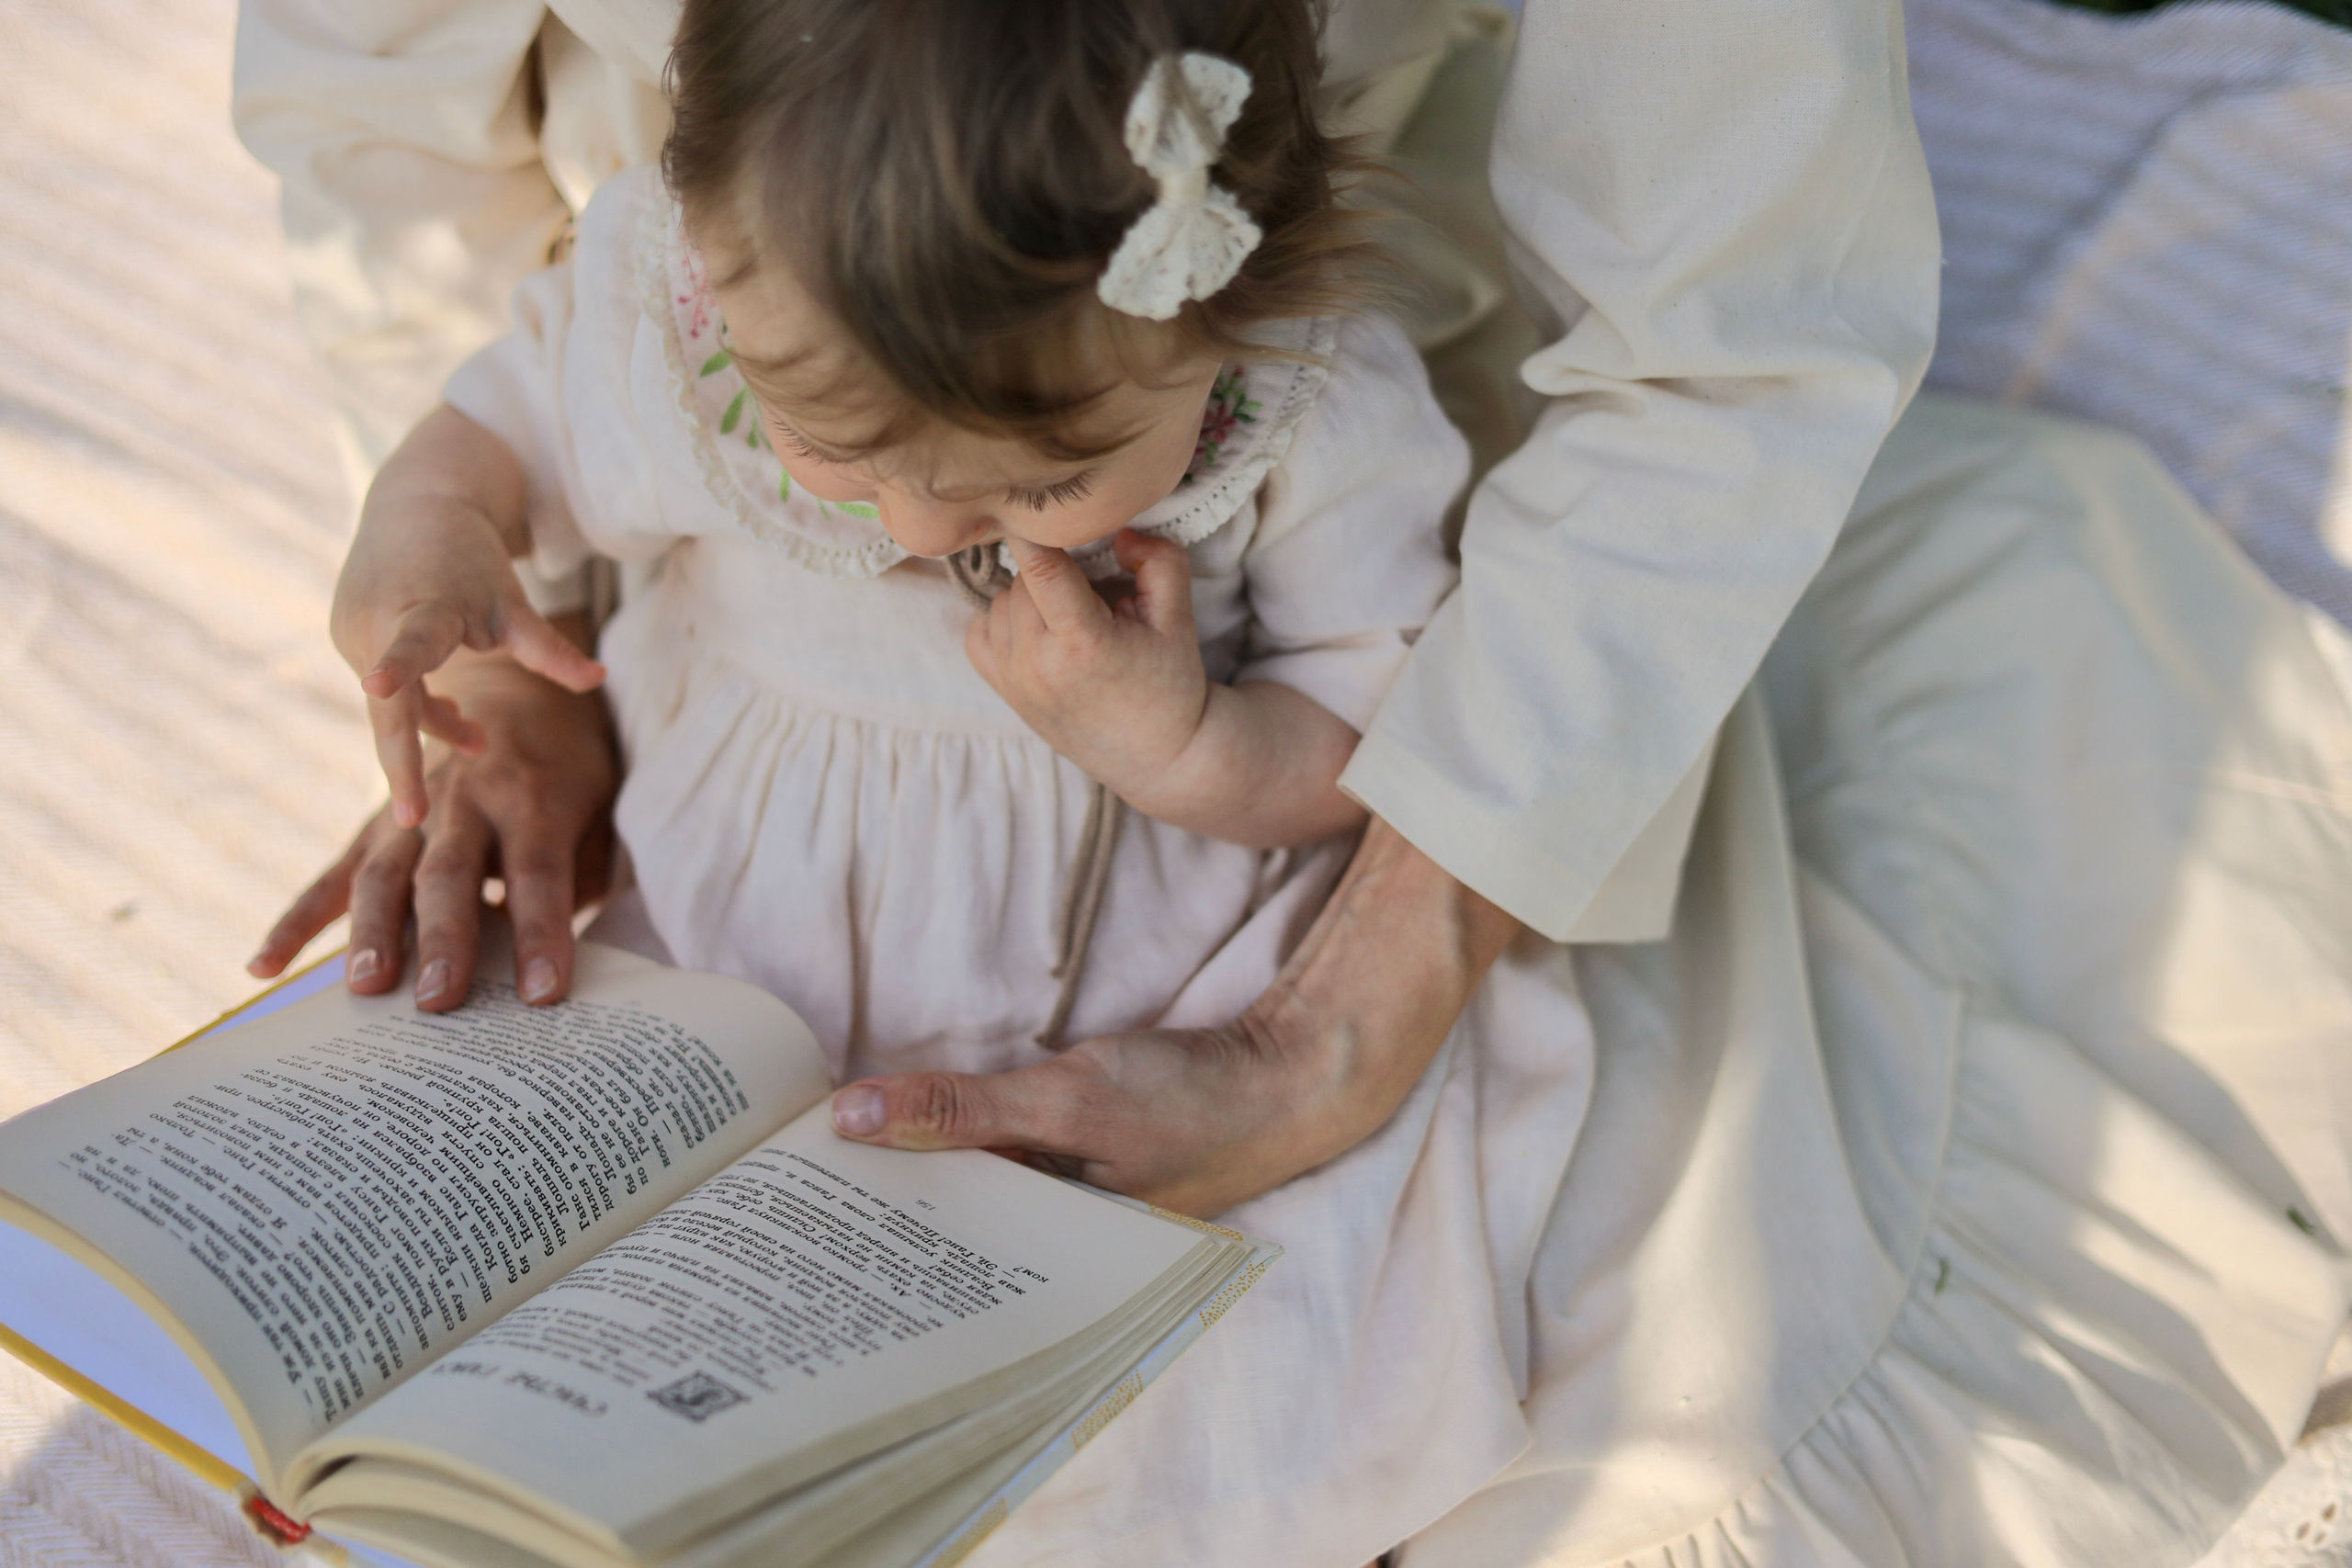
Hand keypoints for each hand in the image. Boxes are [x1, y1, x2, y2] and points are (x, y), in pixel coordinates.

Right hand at [248, 636, 617, 1011]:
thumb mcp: (598, 813)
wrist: (521, 697)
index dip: (542, 934)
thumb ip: (578, 877)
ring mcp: (411, 812)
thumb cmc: (572, 775)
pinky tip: (263, 969)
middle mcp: (466, 799)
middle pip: (450, 874)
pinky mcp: (377, 827)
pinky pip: (332, 877)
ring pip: (385, 874)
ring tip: (365, 987)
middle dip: (445, 939)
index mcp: (535, 797)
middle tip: (440, 1001)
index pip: (539, 874)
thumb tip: (555, 959)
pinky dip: (296, 923)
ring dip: (374, 933)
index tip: (543, 994)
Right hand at [332, 406, 604, 829]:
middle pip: (390, 704)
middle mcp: (375, 620)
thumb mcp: (513, 603)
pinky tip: (453, 709)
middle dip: (402, 763)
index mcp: (423, 606)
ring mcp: (351, 630)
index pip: (411, 642)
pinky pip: (383, 688)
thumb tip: (600, 679)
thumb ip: (549, 648)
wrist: (417, 503)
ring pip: (393, 703)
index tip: (377, 683)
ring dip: (433, 723)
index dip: (398, 667)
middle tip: (414, 820)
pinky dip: (414, 702)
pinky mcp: (344, 635)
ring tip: (478, 738)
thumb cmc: (473, 560)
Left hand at [826, 817, 1519, 1215]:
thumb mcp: (1069, 1099)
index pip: (934, 1266)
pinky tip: (891, 1120)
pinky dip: (947, 1138)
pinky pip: (989, 1158)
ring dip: (905, 1164)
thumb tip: (848, 1116)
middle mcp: (1049, 1247)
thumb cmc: (1192, 1101)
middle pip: (941, 1232)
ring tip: (815, 1148)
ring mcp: (1061, 1202)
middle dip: (872, 1201)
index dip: (863, 1237)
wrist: (1292, 1070)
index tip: (783, 1202)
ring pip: (962, 1192)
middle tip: (779, 1172)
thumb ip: (961, 1108)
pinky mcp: (1069, 1158)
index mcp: (1049, 1268)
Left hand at [966, 530, 1365, 847]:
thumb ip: (1159, 561)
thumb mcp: (1179, 619)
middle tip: (1095, 592)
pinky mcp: (1002, 690)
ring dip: (1031, 594)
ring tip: (1074, 618)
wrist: (1157, 756)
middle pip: (1023, 579)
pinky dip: (1003, 619)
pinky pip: (979, 629)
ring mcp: (1013, 680)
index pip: (1039, 567)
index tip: (1042, 507)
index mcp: (1082, 644)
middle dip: (1056, 571)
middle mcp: (1036, 664)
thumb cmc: (1170, 685)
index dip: (1037, 530)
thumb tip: (1118, 531)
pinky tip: (1041, 629)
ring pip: (1000, 600)